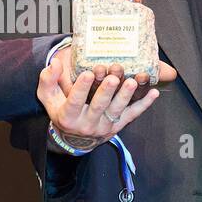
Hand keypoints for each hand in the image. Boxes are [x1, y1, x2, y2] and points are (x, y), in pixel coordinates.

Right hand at [38, 49, 159, 148]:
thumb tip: (55, 63)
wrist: (74, 138)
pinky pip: (132, 115)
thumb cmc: (60, 110)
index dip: (81, 88)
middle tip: (113, 77)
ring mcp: (105, 126)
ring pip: (117, 110)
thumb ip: (48, 79)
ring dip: (125, 96)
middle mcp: (87, 124)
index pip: (74, 102)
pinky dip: (144, 105)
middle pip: (98, 106)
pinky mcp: (118, 126)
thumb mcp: (48, 97)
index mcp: (69, 116)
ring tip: (132, 81)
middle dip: (106, 91)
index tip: (87, 73)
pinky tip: (153, 93)